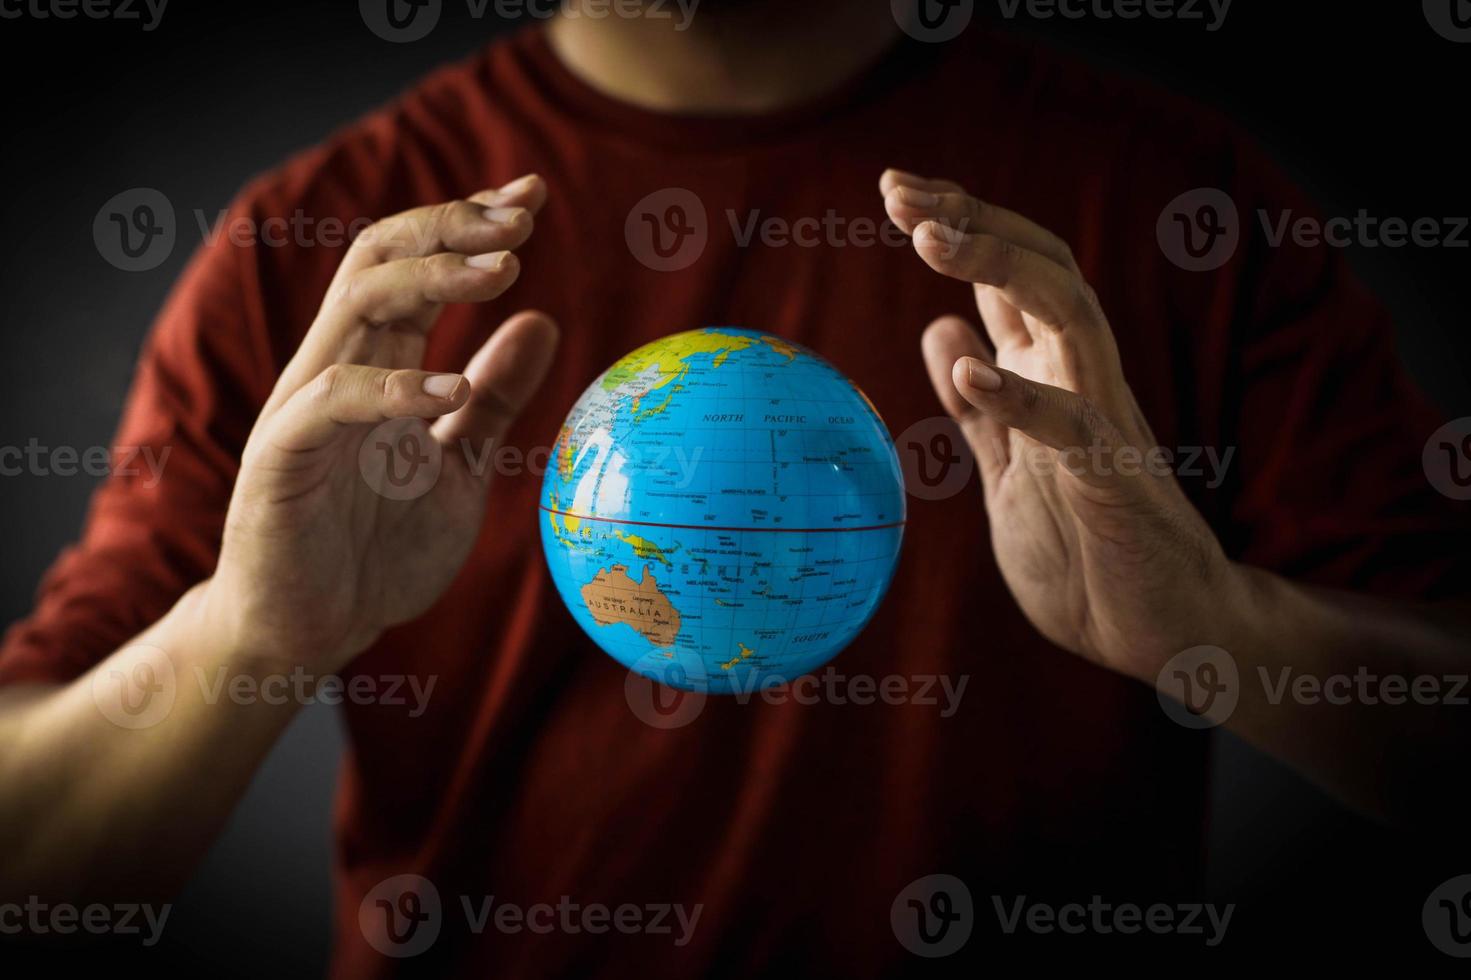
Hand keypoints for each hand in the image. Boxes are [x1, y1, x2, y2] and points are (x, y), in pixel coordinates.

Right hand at [203, 175, 557, 672]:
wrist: (311, 629)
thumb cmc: (378, 549)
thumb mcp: (460, 465)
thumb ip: (495, 398)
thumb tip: (543, 321)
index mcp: (378, 363)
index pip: (418, 266)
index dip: (471, 225)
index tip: (534, 196)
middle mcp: (339, 367)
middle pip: (381, 260)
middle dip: (451, 226)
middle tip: (523, 215)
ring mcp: (306, 407)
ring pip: (356, 306)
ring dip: (431, 280)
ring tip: (504, 272)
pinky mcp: (282, 457)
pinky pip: (333, 400)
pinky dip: (394, 386)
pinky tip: (453, 387)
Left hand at [882, 169, 1241, 680]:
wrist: (1160, 631)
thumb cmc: (1088, 554)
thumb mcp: (1011, 472)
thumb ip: (982, 409)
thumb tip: (943, 332)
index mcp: (1051, 376)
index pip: (1007, 278)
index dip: (959, 225)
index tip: (895, 192)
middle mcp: (1081, 380)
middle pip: (1040, 268)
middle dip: (973, 219)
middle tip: (899, 189)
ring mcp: (1104, 422)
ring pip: (1067, 316)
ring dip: (999, 268)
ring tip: (930, 237)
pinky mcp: (1115, 479)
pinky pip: (1072, 423)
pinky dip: (1022, 394)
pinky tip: (968, 368)